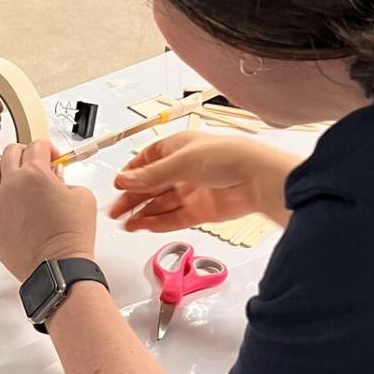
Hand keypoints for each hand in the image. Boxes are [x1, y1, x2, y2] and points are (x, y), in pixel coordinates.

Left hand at [0, 141, 96, 281]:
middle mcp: (10, 185)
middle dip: (24, 155)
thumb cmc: (71, 238)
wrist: (60, 268)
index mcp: (34, 174)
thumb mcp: (82, 196)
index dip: (47, 150)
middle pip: (9, 153)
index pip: (36, 146)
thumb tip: (56, 179)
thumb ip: (66, 179)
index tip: (51, 160)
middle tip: (33, 167)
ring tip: (4, 175)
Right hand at [107, 132, 298, 233]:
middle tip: (115, 210)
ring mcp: (192, 191)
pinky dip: (157, 223)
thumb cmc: (227, 157)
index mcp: (178, 148)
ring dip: (142, 213)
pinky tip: (143, 226)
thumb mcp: (179, 162)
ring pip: (161, 205)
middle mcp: (184, 169)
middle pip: (151, 186)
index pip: (147, 160)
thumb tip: (124, 180)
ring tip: (125, 222)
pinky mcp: (201, 211)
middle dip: (132, 198)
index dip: (132, 173)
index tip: (118, 184)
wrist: (257, 178)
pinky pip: (174, 218)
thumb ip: (149, 176)